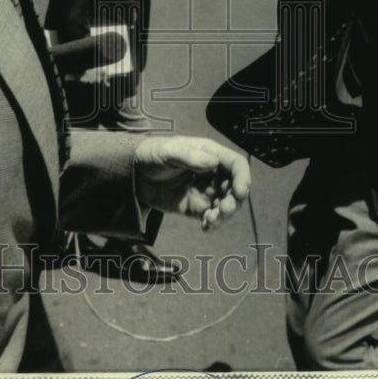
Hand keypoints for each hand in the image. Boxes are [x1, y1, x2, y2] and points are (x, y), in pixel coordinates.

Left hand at [133, 135, 250, 229]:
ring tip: (212, 220)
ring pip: (226, 204)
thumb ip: (188, 156)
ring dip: (225, 214)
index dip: (242, 177)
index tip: (240, 191)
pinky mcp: (196, 207)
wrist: (134, 173)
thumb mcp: (168, 151)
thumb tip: (212, 162)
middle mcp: (213, 173)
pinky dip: (213, 224)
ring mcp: (206, 191)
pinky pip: (211, 217)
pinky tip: (207, 227)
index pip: (235, 164)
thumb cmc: (152, 154)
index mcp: (210, 154)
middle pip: (235, 187)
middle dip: (235, 200)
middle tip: (224, 209)